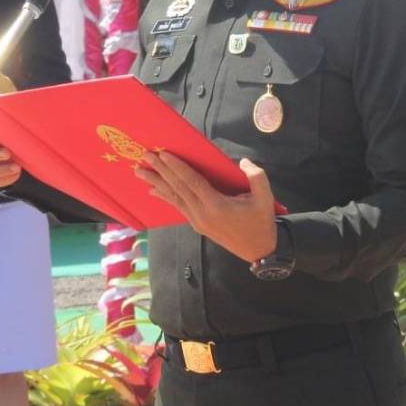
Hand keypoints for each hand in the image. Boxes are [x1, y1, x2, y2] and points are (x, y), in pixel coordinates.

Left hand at [136, 150, 277, 262]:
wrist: (258, 250)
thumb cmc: (261, 222)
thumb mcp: (266, 198)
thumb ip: (256, 177)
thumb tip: (243, 162)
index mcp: (217, 206)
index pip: (192, 182)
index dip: (177, 167)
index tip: (163, 154)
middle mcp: (202, 214)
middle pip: (178, 188)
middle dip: (161, 171)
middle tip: (145, 156)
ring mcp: (197, 221)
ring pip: (174, 198)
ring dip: (157, 182)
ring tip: (140, 171)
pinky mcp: (197, 225)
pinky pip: (178, 207)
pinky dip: (165, 196)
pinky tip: (153, 190)